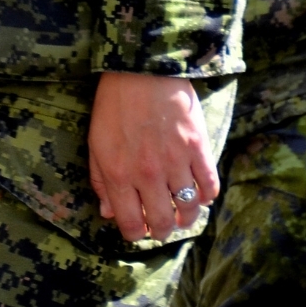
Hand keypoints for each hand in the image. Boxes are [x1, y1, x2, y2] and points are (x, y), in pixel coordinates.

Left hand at [88, 72, 221, 241]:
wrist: (142, 72)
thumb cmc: (113, 107)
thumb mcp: (96, 144)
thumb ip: (101, 181)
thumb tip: (109, 213)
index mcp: (118, 174)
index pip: (129, 222)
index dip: (134, 234)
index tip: (137, 231)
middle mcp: (147, 175)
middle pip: (162, 221)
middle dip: (162, 231)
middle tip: (162, 228)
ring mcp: (175, 163)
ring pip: (189, 208)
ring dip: (186, 218)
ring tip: (182, 217)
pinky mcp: (198, 149)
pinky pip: (209, 185)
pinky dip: (207, 197)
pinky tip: (200, 196)